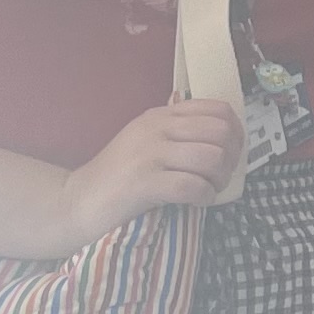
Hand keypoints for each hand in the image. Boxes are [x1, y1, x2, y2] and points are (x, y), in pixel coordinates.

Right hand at [52, 98, 244, 250]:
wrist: (76, 202)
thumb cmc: (118, 177)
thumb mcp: (147, 141)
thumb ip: (178, 132)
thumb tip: (224, 133)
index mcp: (160, 115)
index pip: (218, 110)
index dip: (236, 134)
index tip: (229, 155)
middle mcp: (156, 128)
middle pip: (221, 133)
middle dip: (230, 160)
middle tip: (217, 179)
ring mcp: (148, 154)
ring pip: (212, 158)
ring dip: (218, 180)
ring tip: (206, 191)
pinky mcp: (144, 183)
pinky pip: (193, 185)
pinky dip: (203, 197)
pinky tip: (195, 202)